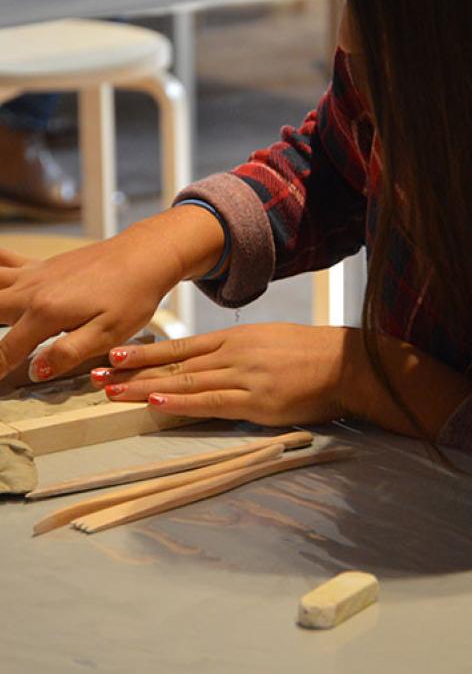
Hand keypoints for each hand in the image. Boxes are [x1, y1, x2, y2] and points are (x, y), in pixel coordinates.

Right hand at [0, 206, 225, 381]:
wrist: (144, 256)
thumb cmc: (132, 296)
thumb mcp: (109, 334)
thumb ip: (68, 352)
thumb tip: (35, 370)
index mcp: (47, 313)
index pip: (7, 349)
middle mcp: (32, 291)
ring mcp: (33, 275)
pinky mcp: (40, 265)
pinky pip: (3, 261)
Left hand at [91, 323, 353, 426]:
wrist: (344, 362)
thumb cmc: (306, 353)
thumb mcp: (265, 341)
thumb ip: (234, 351)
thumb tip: (205, 362)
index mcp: (233, 339)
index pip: (178, 347)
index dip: (143, 353)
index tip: (112, 356)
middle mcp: (231, 354)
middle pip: (172, 363)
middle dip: (131, 371)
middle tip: (94, 375)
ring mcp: (242, 376)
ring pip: (184, 381)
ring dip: (145, 387)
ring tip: (111, 392)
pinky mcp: (256, 401)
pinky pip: (212, 401)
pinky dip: (182, 402)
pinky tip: (157, 402)